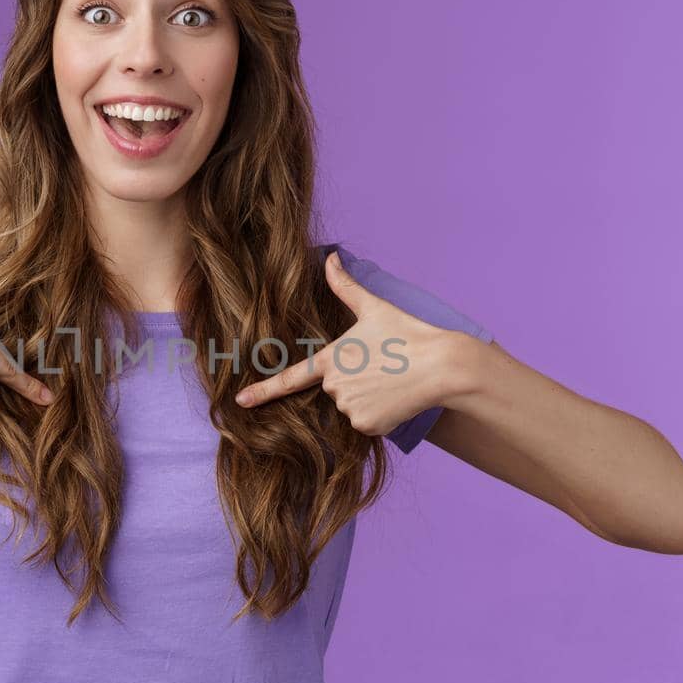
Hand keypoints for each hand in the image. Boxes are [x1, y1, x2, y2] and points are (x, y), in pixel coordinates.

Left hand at [233, 251, 469, 435]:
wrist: (443, 366)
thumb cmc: (409, 333)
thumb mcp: (374, 307)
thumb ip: (345, 286)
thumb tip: (331, 256)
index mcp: (331, 359)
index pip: (290, 379)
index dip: (263, 391)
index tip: (240, 401)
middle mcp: (335, 387)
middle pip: (336, 390)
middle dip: (355, 381)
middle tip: (382, 366)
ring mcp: (351, 408)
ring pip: (352, 408)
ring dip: (369, 398)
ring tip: (393, 381)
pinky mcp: (369, 426)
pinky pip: (368, 423)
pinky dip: (381, 414)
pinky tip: (397, 398)